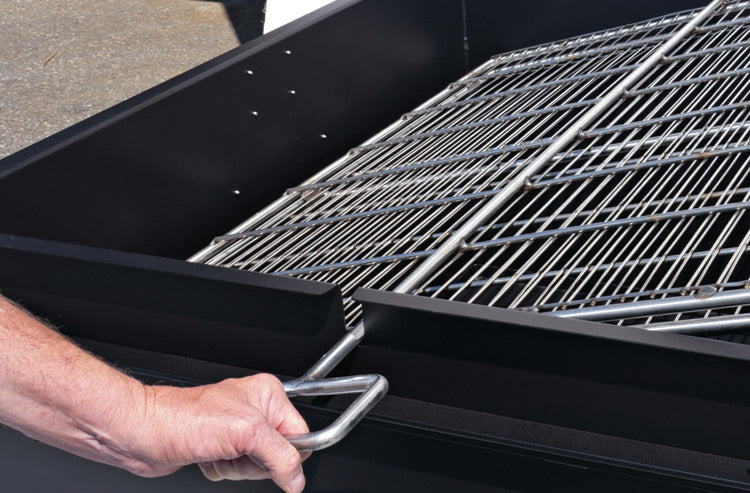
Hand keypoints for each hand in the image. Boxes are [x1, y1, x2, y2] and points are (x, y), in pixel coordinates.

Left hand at [129, 373, 309, 492]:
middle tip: (234, 450)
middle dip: (254, 462)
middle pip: (279, 454)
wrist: (142, 433)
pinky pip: (237, 471)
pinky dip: (222, 470)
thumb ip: (280, 456)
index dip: (285, 453)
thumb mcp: (245, 433)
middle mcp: (254, 409)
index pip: (300, 434)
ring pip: (257, 466)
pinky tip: (208, 456)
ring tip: (217, 451)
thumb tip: (297, 478)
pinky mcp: (221, 447)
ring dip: (235, 468)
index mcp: (268, 395)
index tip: (263, 456)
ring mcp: (236, 429)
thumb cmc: (182, 419)